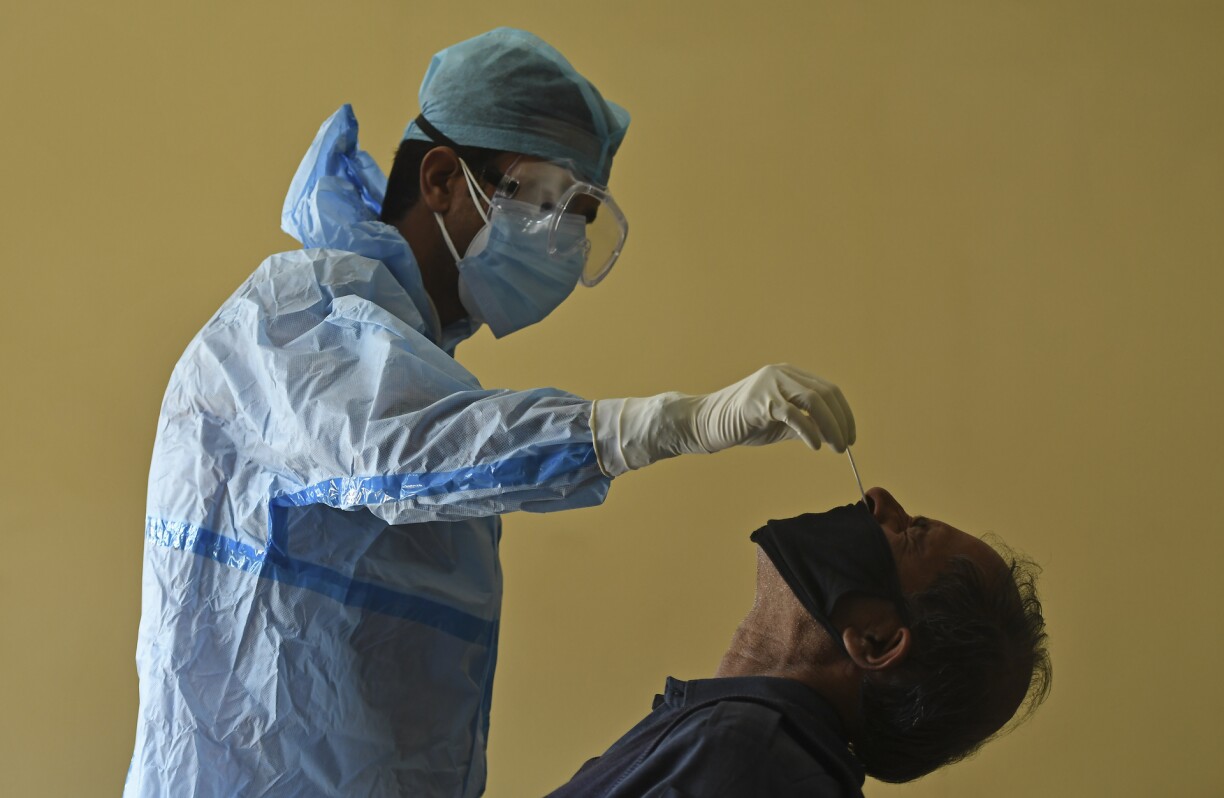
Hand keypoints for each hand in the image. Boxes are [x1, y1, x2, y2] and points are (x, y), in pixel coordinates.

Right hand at [591, 364, 855, 476]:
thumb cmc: (740, 424)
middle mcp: (781, 373)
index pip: (828, 389)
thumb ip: (804, 424)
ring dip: (830, 426)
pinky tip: (815, 446)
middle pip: (825, 393)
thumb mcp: (779, 424)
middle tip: (845, 445)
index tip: (850, 436)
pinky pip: (793, 414)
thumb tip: (833, 436)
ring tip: (835, 448)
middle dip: (841, 421)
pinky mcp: (760, 400)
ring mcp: (770, 384)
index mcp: (788, 375)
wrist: (703, 423)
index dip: (844, 413)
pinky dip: (808, 431)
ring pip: (814, 400)